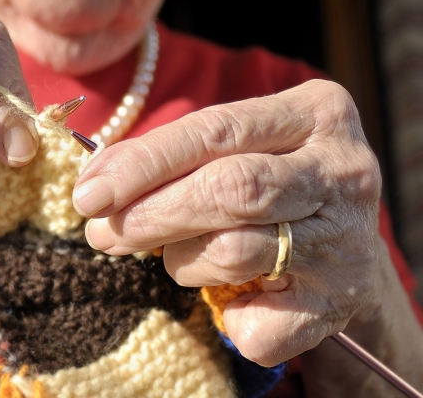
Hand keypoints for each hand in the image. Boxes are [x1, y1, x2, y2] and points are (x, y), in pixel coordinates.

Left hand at [73, 79, 381, 365]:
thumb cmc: (266, 180)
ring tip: (175, 257)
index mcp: (314, 112)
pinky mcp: (344, 300)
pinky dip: (230, 319)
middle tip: (102, 235)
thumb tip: (95, 181)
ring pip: (235, 252)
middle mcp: (343, 169)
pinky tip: (233, 303)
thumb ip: (169, 156)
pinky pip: (261, 325)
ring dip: (183, 262)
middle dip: (151, 216)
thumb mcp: (230, 148)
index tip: (89, 194)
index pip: (214, 131)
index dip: (144, 164)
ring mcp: (348, 238)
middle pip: (230, 189)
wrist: (345, 242)